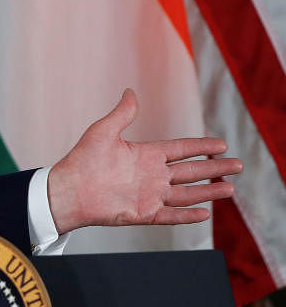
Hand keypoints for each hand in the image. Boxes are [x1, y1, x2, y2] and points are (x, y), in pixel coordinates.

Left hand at [47, 89, 241, 234]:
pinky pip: (171, 215)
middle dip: (214, 168)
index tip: (221, 144)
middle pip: (190, 171)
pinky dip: (188, 215)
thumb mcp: (103, 131)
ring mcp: (149, 194)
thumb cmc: (82, 159)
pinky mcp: (144, 213)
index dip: (201, 146)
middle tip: (238, 165)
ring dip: (208, 191)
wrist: (68, 189)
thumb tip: (130, 91)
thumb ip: (122, 113)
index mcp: (145, 154)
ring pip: (187, 193)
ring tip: (231, 188)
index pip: (180, 149)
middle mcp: (151, 174)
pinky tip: (205, 213)